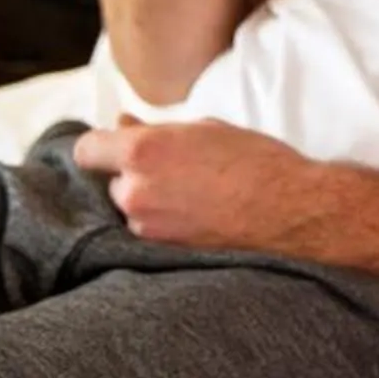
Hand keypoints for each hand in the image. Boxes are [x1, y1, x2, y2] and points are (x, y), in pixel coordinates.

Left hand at [70, 116, 308, 248]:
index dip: (101, 148)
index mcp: (141, 151)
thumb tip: (122, 125)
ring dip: (150, 203)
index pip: (86, 149)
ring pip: (132, 209)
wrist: (292, 211)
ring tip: (192, 197)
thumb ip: (155, 130)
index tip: (115, 149)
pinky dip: (165, 225)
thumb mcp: (205, 129)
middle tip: (174, 173)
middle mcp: (134, 191)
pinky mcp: (163, 252)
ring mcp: (147, 227)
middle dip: (133, 177)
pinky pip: (150, 232)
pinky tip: (197, 218)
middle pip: (111, 182)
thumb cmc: (255, 161)